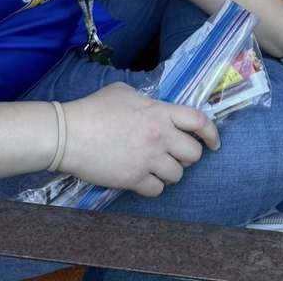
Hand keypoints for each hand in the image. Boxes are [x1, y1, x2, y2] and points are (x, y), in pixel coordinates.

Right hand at [61, 83, 217, 197]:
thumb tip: (155, 108)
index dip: (211, 133)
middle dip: (187, 156)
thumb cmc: (94, 108)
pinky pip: (157, 190)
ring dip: (169, 172)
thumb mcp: (125, 92)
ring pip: (176, 175)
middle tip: (175, 155)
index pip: (199, 121)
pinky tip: (143, 179)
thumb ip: (148, 101)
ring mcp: (147, 159)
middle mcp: (160, 136)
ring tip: (156, 166)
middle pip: (193, 154)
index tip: (214, 142)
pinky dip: (153, 187)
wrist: (69, 133)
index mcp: (160, 112)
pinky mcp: (133, 179)